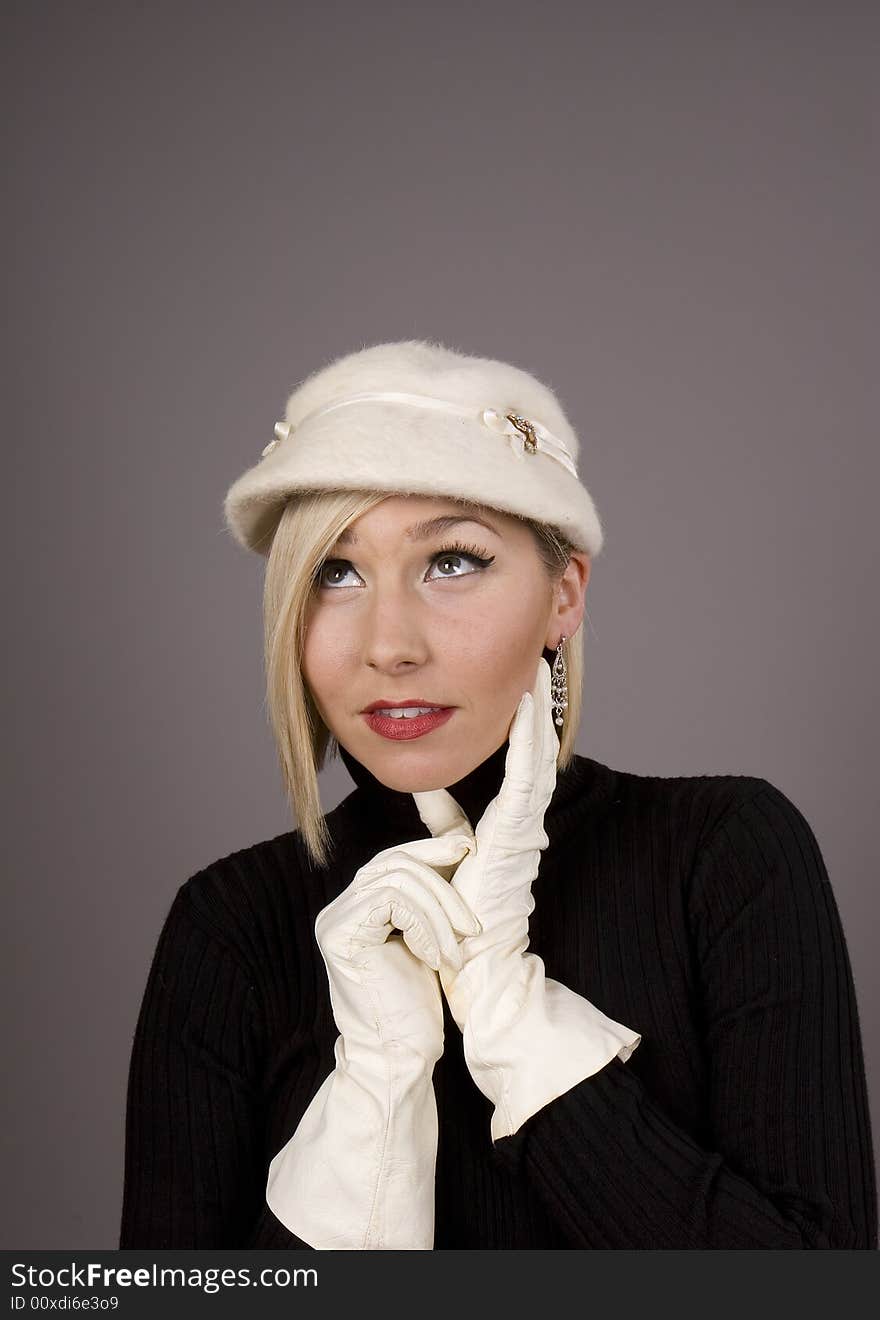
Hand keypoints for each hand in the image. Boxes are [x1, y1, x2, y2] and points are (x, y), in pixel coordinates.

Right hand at [266, 832, 480, 1247]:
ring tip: (457, 948)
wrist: (400, 1058)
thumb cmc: (416, 1006)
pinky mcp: (340, 935)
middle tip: (473, 923)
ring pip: (398, 878)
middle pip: (397, 861)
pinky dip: (424, 925)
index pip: (394, 858)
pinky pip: (392, 901)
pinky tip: (435, 957)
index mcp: (356, 908)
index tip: (470, 849)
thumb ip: (427, 899)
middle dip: (444, 882)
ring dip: (440, 911)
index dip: (433, 849)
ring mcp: (335, 920)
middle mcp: (338, 909)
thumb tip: (459, 843)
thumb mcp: (427, 937)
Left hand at [413, 655, 640, 1140]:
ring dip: (535, 712)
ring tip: (535, 668)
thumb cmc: (459, 926)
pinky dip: (531, 740)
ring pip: (536, 757)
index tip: (514, 689)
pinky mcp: (522, 832)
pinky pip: (529, 776)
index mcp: (507, 829)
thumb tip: (426, 786)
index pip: (514, 765)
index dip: (517, 727)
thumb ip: (443, 821)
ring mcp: (527, 827)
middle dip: (533, 706)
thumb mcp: (445, 855)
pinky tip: (529, 706)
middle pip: (533, 751)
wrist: (480, 973)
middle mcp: (523, 823)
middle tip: (534, 661)